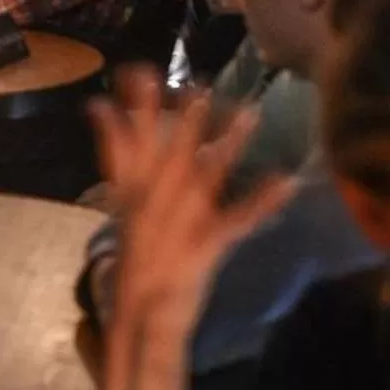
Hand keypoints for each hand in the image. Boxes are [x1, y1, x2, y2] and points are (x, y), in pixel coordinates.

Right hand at [90, 66, 292, 333]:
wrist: (140, 317)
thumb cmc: (136, 261)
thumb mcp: (123, 207)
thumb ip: (120, 159)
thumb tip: (104, 113)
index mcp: (133, 191)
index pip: (127, 140)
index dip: (135, 106)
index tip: (142, 72)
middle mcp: (154, 200)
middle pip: (171, 150)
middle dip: (186, 116)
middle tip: (201, 85)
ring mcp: (181, 221)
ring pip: (207, 174)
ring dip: (228, 143)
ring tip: (250, 113)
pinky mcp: (206, 244)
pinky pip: (239, 218)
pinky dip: (262, 200)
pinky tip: (285, 181)